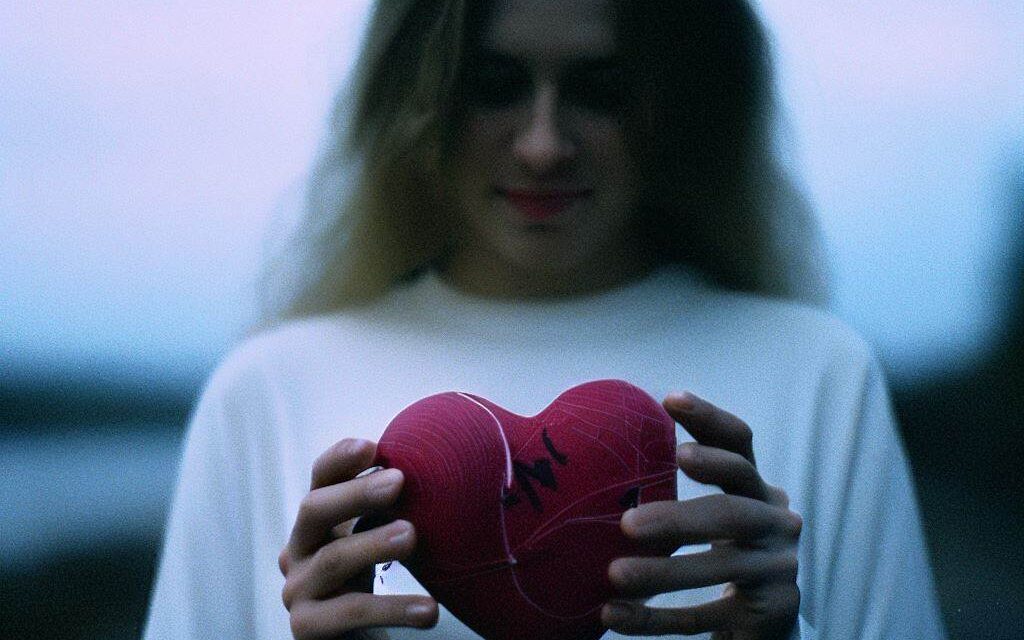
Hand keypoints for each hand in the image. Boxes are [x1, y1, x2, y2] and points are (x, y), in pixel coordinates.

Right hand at [278, 439, 438, 638]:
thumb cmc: (368, 581)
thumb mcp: (376, 537)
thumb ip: (389, 509)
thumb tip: (435, 470)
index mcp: (316, 521)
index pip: (319, 479)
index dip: (340, 459)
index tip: (372, 447)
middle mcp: (297, 550)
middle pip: (313, 509)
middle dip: (356, 493)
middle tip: (398, 481)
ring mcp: (297, 590)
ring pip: (333, 559)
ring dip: (373, 544)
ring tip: (412, 536)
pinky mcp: (307, 628)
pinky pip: (351, 612)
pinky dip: (392, 608)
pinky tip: (429, 610)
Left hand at [602, 393, 801, 638]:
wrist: (769, 624)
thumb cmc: (727, 554)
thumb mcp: (717, 518)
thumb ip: (683, 491)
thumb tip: (601, 461)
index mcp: (760, 490)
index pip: (741, 445)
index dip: (709, 420)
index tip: (669, 400)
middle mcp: (778, 523)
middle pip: (732, 511)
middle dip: (680, 516)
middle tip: (628, 523)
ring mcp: (779, 570)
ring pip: (718, 568)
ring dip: (662, 573)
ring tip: (614, 574)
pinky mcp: (771, 614)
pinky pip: (705, 617)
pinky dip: (656, 619)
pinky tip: (614, 614)